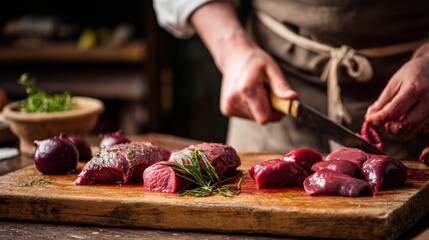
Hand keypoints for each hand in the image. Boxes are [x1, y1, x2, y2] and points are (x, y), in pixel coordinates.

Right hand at [190, 1, 296, 124]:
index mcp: (246, 89)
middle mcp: (234, 100)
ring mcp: (229, 106)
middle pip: (261, 117)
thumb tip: (293, 98)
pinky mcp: (227, 109)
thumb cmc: (254, 61)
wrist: (234, 57)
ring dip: (261, 107)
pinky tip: (249, 94)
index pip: (265, 117)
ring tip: (257, 91)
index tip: (280, 102)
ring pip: (255, 117)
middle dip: (269, 108)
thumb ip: (281, 86)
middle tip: (266, 90)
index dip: (276, 113)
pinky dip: (253, 107)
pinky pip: (247, 115)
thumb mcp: (271, 68)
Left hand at [365, 53, 428, 139]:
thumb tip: (370, 116)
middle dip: (391, 128)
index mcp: (416, 89)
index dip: (380, 118)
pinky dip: (412, 130)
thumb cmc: (415, 73)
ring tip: (394, 123)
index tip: (371, 120)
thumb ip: (383, 101)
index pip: (395, 110)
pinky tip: (406, 122)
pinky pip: (424, 129)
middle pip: (407, 124)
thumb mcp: (395, 82)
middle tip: (384, 124)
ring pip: (416, 130)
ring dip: (401, 131)